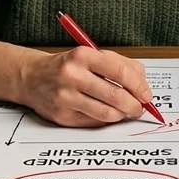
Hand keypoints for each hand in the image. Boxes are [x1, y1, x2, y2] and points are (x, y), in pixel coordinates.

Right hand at [17, 46, 153, 126]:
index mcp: (83, 55)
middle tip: (139, 108)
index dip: (140, 87)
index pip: (121, 73)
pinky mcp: (62, 115)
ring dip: (121, 115)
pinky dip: (105, 120)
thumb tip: (143, 85)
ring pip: (107, 114)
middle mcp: (73, 75)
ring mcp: (66, 97)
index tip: (147, 95)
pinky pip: (93, 123)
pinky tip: (105, 113)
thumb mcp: (92, 55)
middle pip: (116, 96)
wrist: (32, 77)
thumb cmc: (68, 66)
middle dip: (134, 106)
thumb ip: (121, 65)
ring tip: (124, 111)